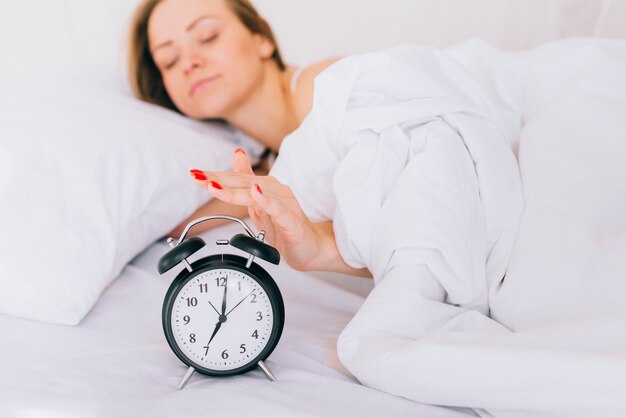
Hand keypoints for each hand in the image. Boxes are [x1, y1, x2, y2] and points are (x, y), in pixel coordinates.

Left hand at [189, 149, 326, 271]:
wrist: (310, 248)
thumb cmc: (285, 226)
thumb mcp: (259, 203)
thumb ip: (246, 181)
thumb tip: (237, 154)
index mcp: (265, 187)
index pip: (236, 179)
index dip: (215, 176)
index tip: (195, 174)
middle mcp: (275, 191)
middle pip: (244, 183)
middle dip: (218, 180)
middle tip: (198, 177)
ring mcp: (285, 204)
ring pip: (257, 194)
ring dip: (235, 191)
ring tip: (215, 187)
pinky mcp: (292, 221)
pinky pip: (279, 209)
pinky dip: (266, 201)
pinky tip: (256, 194)